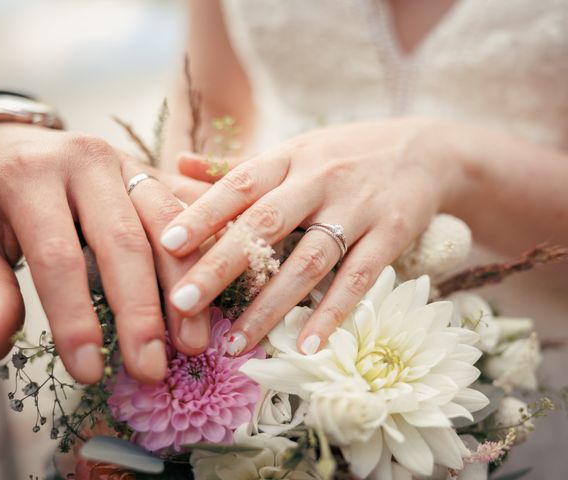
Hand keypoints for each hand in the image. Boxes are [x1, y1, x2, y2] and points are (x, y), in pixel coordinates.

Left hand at [0, 123, 210, 383]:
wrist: (8, 143)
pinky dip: (200, 254)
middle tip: (152, 367)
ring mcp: (125, 163)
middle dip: (142, 311)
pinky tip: (210, 294)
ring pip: (167, 225)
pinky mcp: (150, 171)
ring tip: (191, 342)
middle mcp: (86, 161)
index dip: (74, 318)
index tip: (88, 372)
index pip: (57, 256)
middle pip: (124, 240)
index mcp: (30, 177)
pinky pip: (184, 213)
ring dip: (185, 287)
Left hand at [159, 118, 464, 354]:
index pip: (239, 184)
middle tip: (183, 304)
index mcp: (289, 157)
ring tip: (235, 342)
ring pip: (309, 260)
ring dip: (270, 304)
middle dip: (222, 265)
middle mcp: (320, 179)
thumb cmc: (343, 155)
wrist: (426, 149)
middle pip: (266, 224)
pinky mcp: (392, 234)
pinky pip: (359, 278)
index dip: (203, 212)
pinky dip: (333, 313)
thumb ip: (236, 164)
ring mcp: (358, 208)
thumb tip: (178, 163)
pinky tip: (307, 345)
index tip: (167, 244)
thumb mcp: (293, 150)